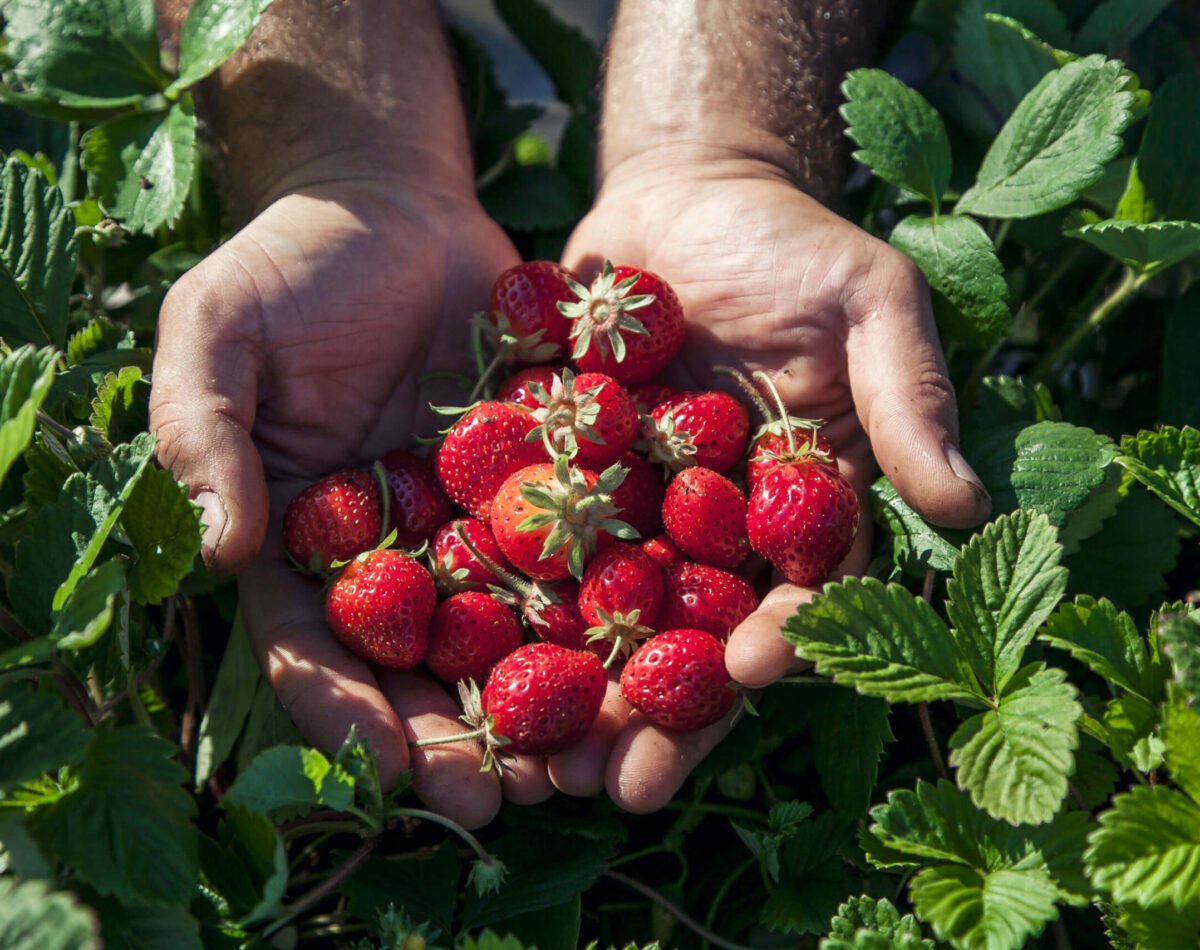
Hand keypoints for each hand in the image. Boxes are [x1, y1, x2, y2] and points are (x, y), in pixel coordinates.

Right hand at [150, 179, 552, 826]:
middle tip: (509, 798)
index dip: (347, 711)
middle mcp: (391, 550)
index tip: (393, 767)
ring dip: (544, 699)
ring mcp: (470, 522)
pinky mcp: (542, 482)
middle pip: (422, 665)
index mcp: (302, 539)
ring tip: (591, 755)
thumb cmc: (291, 265)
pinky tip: (650, 646)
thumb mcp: (219, 332)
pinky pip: (577, 548)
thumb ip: (205, 433)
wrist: (394, 208)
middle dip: (460, 737)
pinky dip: (607, 600)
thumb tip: (224, 548)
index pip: (316, 645)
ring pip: (509, 628)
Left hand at [546, 156, 990, 810]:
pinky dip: (500, 609)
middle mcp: (717, 536)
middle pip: (690, 640)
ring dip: (571, 696)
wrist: (681, 201)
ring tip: (531, 763)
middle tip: (615, 784)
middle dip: (659, 713)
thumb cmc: (791, 245)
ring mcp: (635, 520)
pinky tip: (461, 659)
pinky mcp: (561, 489)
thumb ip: (907, 395)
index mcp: (801, 511)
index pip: (798, 593)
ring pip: (605, 625)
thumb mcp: (868, 301)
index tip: (743, 669)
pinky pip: (528, 556)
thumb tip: (969, 507)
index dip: (776, 637)